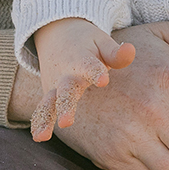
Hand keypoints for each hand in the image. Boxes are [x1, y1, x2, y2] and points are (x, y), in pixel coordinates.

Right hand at [31, 18, 135, 141]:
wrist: (57, 33)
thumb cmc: (87, 42)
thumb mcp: (102, 41)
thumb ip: (115, 52)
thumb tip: (131, 52)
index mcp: (82, 59)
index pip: (89, 66)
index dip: (96, 73)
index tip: (103, 81)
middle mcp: (66, 74)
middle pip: (66, 90)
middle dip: (65, 105)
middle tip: (66, 122)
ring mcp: (54, 85)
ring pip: (49, 102)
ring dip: (47, 118)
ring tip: (43, 135)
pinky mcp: (49, 94)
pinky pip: (42, 108)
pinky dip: (39, 120)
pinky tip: (37, 136)